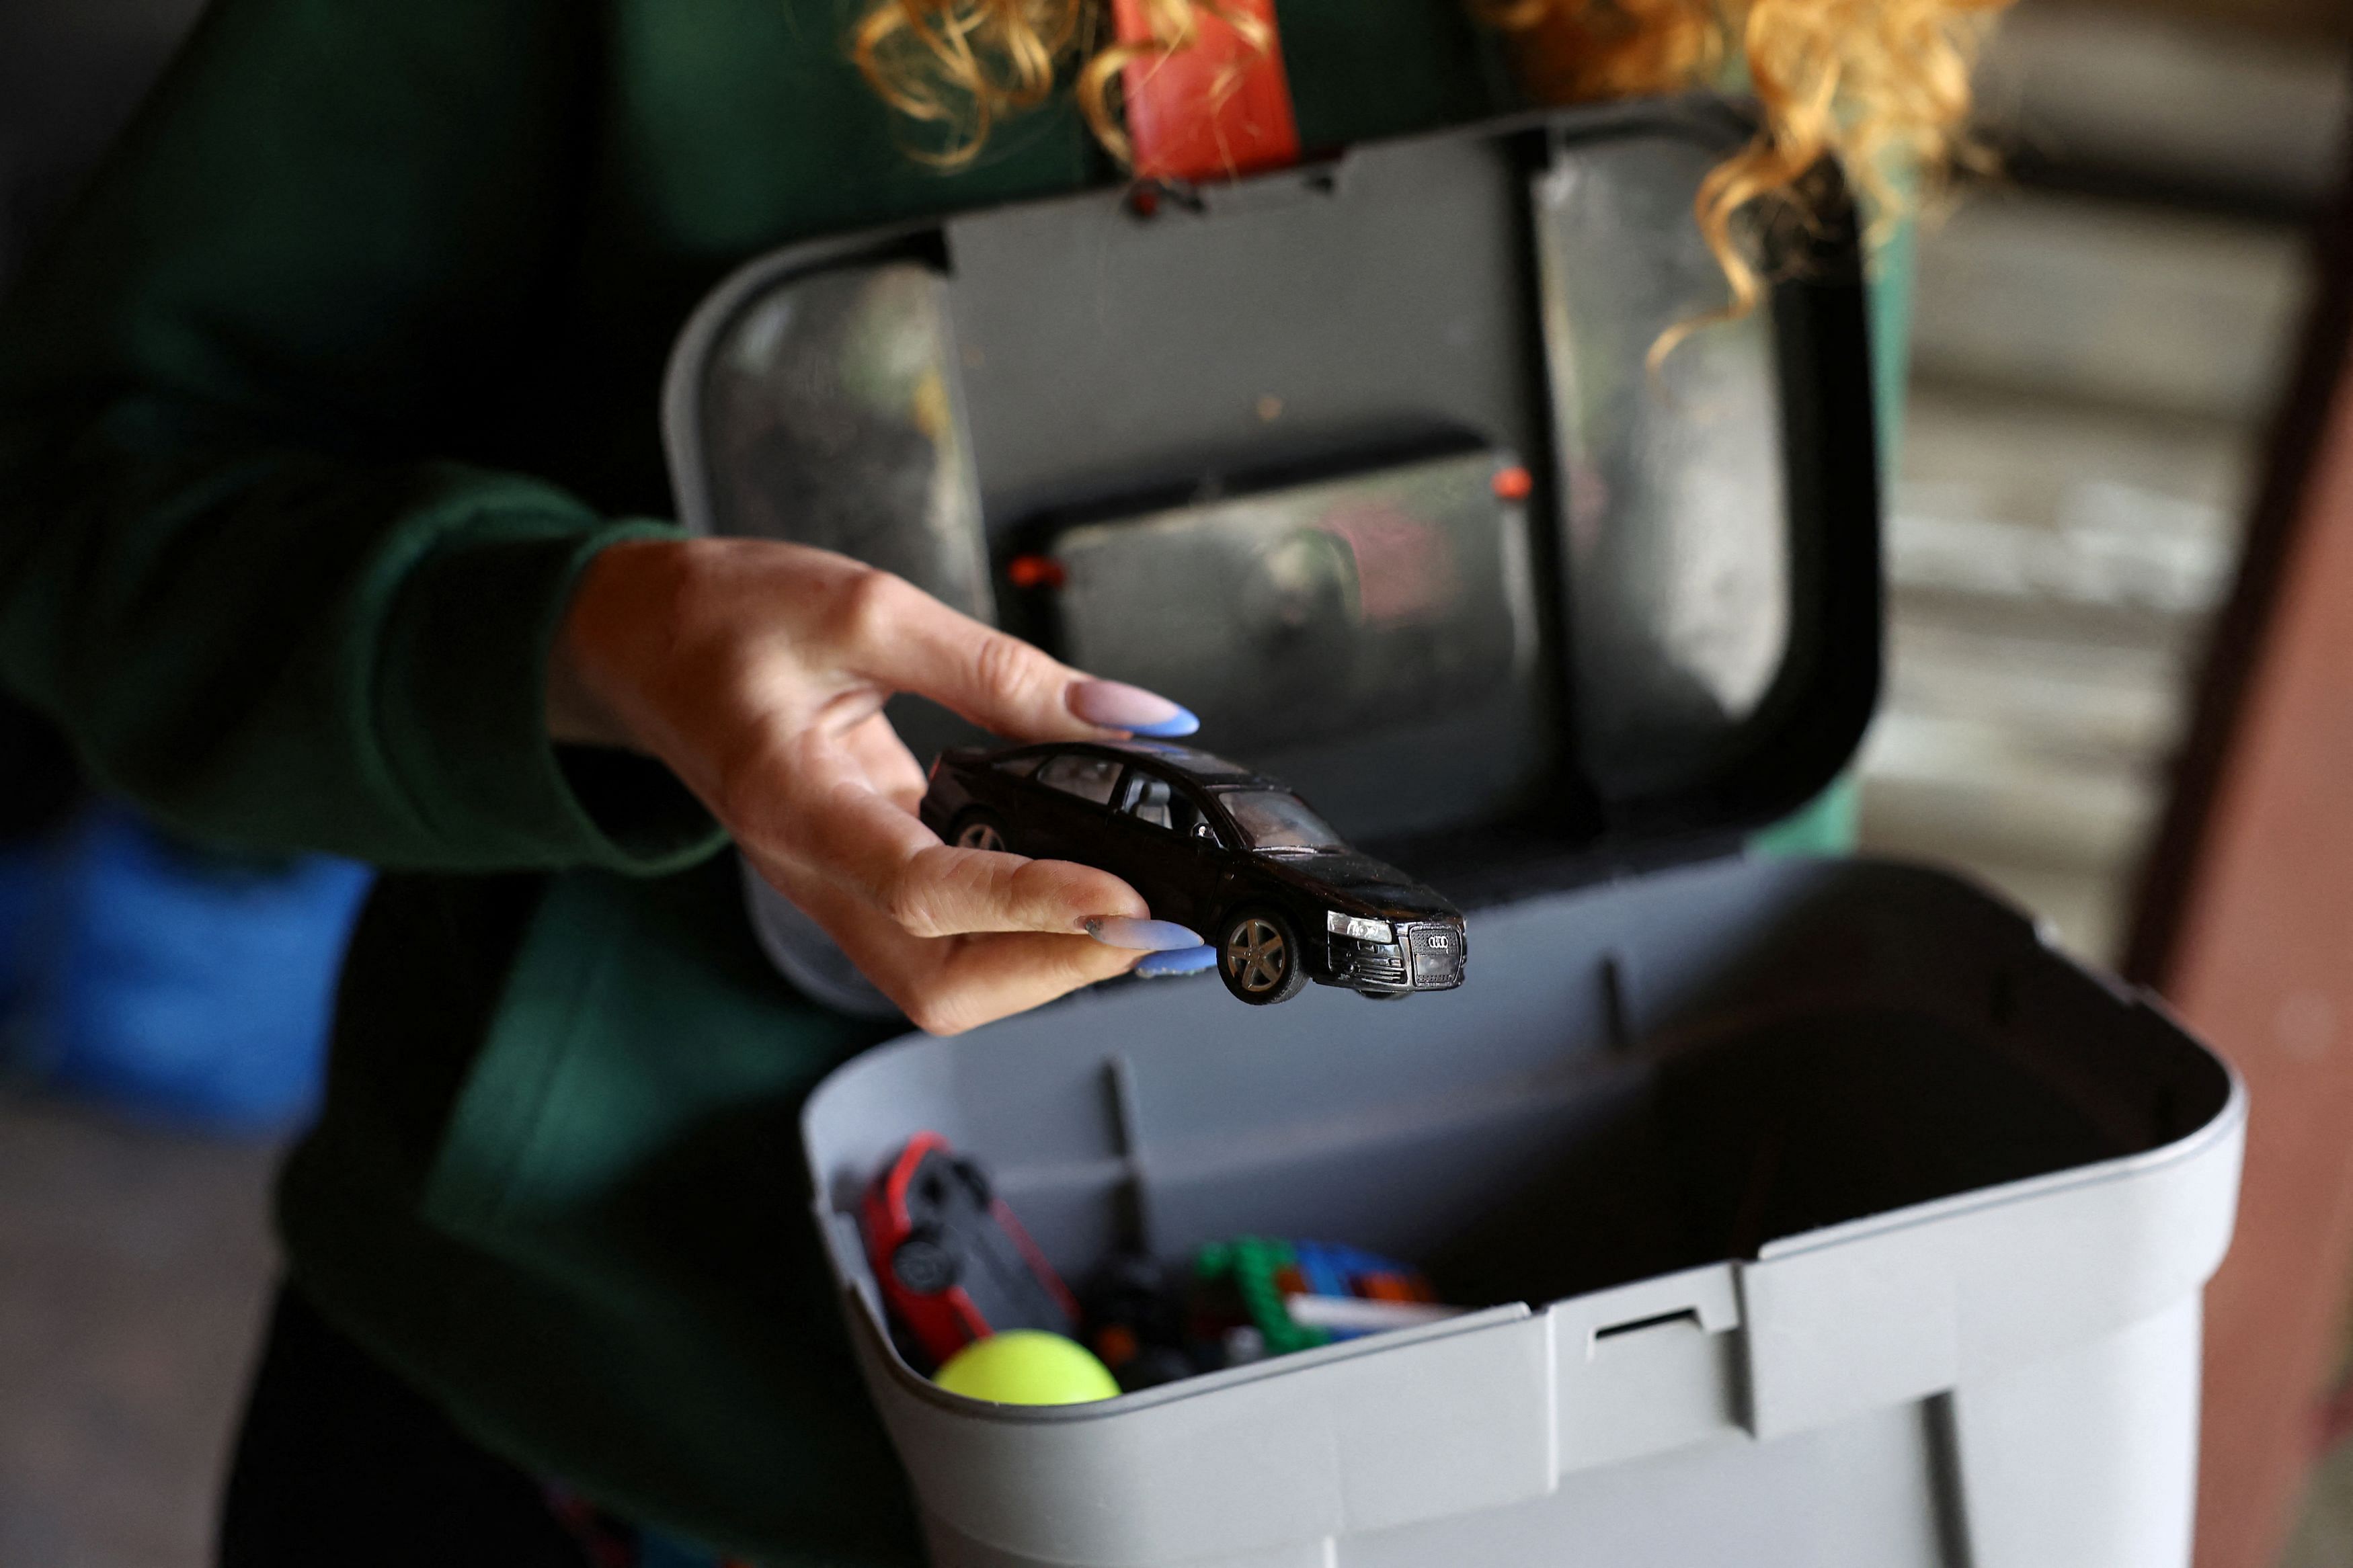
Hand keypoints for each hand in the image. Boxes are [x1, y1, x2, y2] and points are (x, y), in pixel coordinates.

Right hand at [547, 536, 1200, 1033]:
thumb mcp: (866, 606)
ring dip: (1044, 964)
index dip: (1028, 904)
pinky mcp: (859, 881)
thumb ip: (1000, 668)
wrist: (640, 643)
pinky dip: (1022, 929)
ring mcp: (833, 888)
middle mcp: (809, 871)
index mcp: (793, 799)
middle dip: (1052, 969)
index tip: (1124, 898)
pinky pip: (943, 939)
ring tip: (1137, 912)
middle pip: (935, 983)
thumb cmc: (728, 618)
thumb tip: (1130, 718)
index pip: (921, 890)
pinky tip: (1085, 885)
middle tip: (1156, 923)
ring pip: (941, 980)